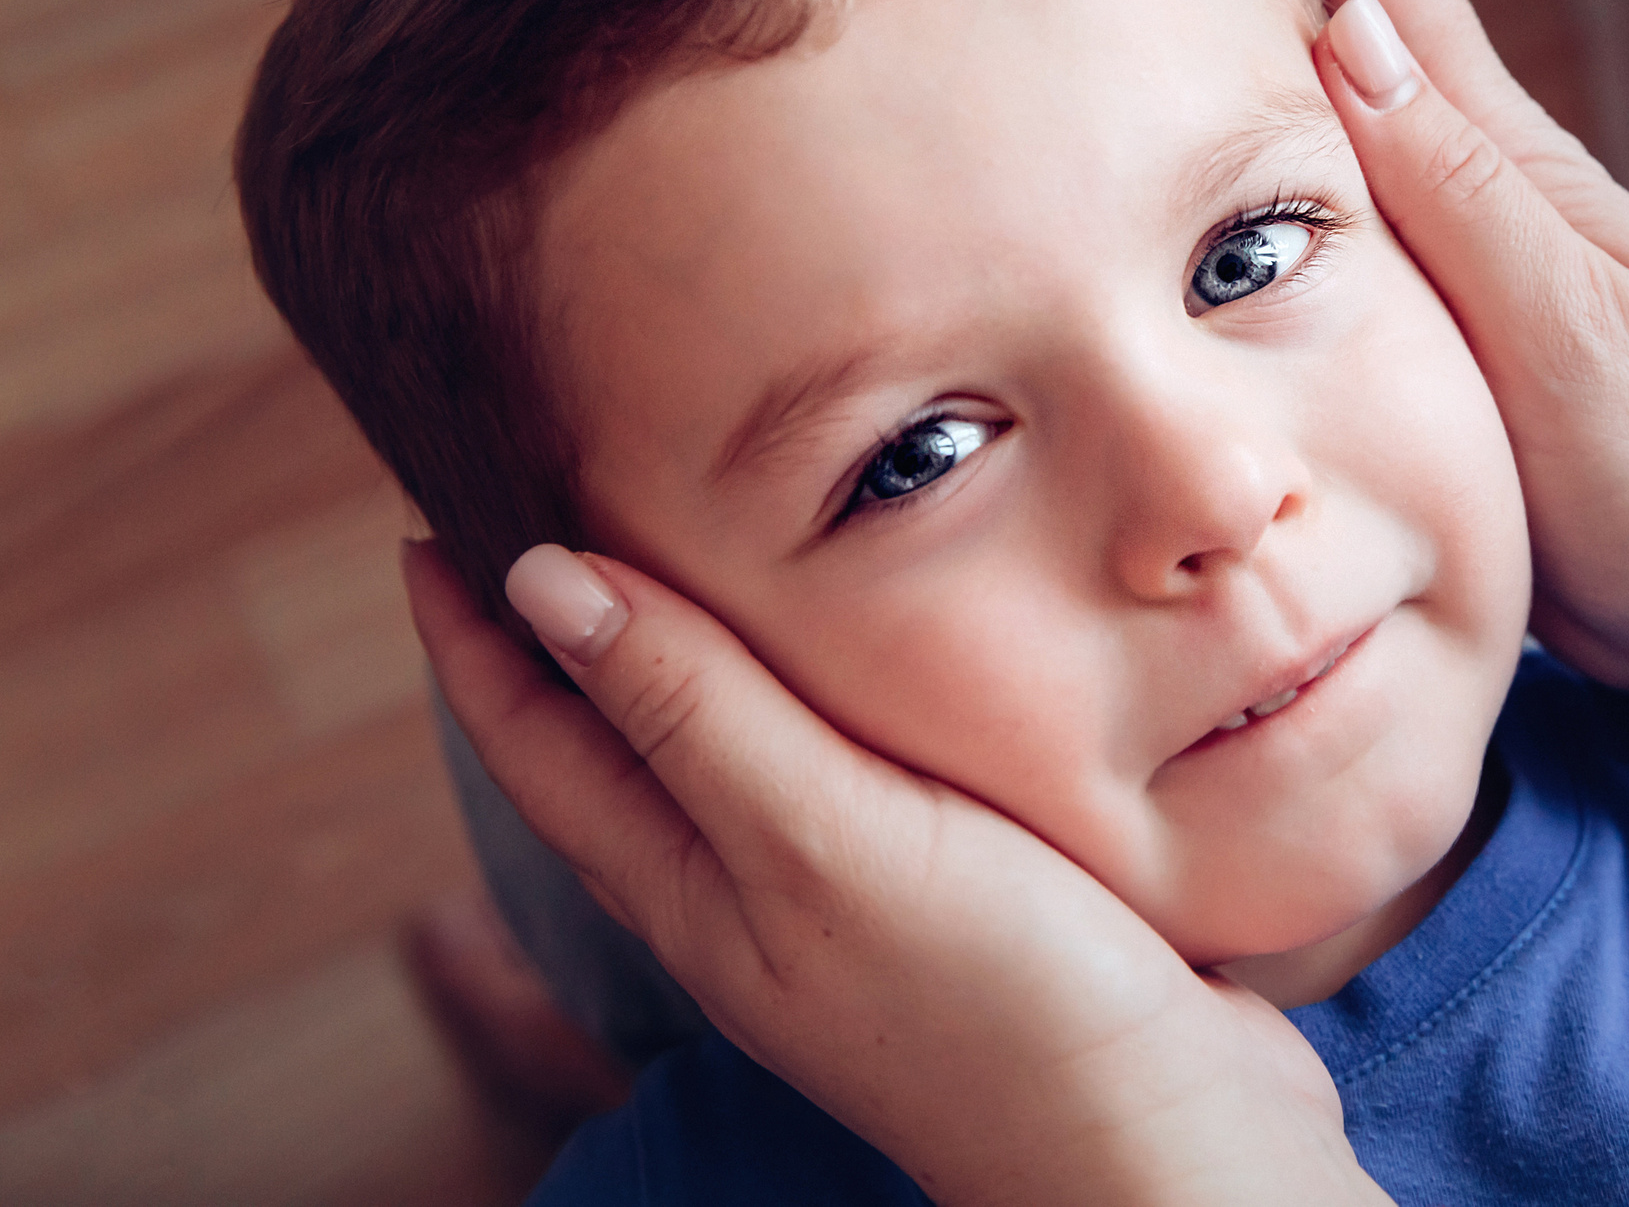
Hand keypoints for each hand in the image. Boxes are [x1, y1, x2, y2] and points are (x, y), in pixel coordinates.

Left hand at [411, 539, 1389, 1206]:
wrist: (1171, 1147)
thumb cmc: (1003, 1011)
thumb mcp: (830, 843)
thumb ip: (699, 714)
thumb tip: (544, 582)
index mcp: (701, 892)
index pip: (543, 743)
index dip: (478, 635)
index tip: (429, 521)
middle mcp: (759, 899)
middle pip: (617, 751)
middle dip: (563, 636)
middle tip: (542, 512)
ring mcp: (857, 905)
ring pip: (731, 759)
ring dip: (689, 659)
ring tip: (684, 555)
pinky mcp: (958, 894)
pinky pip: (842, 774)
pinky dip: (815, 697)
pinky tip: (873, 659)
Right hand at [1175, 0, 1628, 728]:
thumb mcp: (1568, 335)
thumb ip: (1463, 194)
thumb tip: (1349, 29)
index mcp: (1504, 162)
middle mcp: (1475, 180)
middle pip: (1348, 3)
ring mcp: (1460, 244)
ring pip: (1328, 99)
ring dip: (1243, 10)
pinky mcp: (1439, 320)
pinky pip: (1323, 203)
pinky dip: (1255, 145)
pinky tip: (1200, 151)